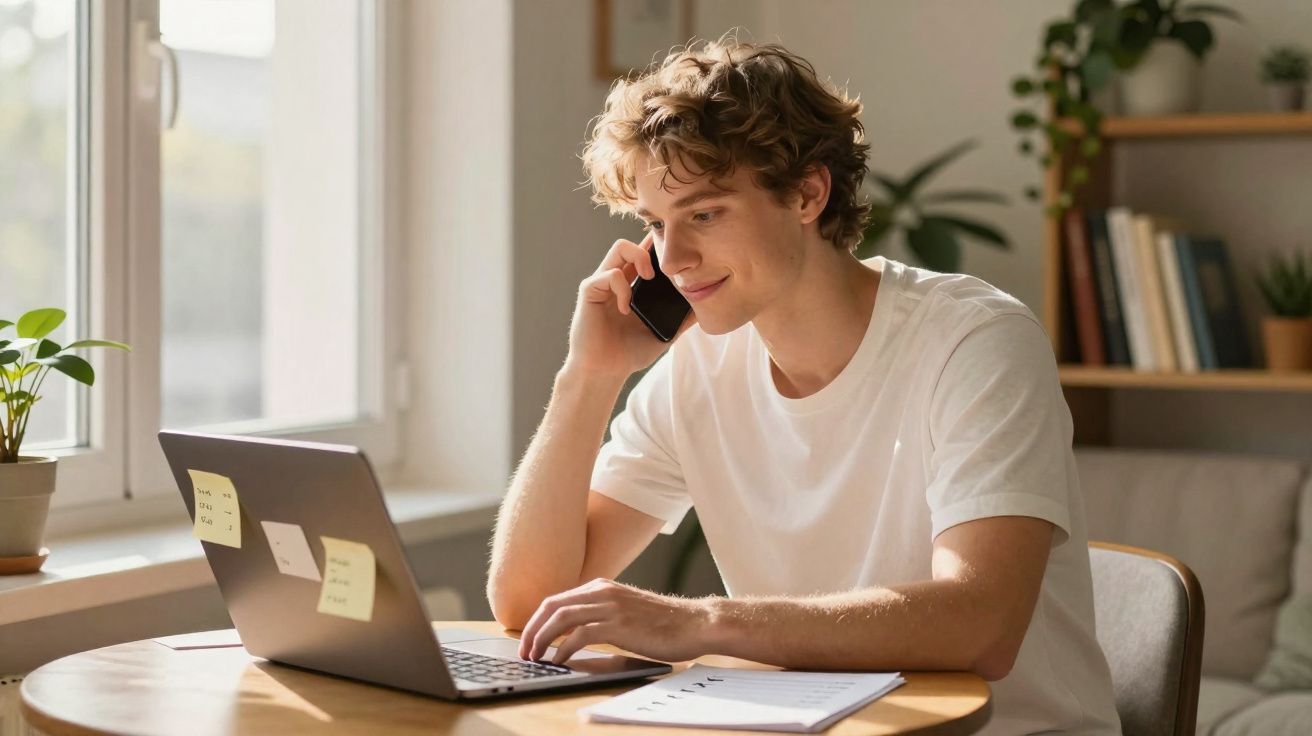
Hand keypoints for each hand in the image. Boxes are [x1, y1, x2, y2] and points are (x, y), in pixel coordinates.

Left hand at [515, 578, 712, 664]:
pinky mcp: (619, 624)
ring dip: (542, 639)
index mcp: (602, 587)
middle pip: (552, 606)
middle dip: (532, 629)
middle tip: (525, 651)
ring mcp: (611, 606)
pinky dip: (564, 649)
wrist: (694, 623)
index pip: (557, 600)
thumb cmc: (663, 623)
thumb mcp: (626, 610)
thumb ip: (601, 614)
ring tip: (536, 657)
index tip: (528, 640)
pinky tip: (560, 661)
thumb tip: (572, 634)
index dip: (537, 621)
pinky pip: (580, 635)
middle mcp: (603, 591)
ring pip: (561, 618)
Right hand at [564, 232, 696, 379]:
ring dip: (639, 257)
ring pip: (620, 248)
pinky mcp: (590, 291)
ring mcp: (601, 283)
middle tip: (664, 268)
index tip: (676, 251)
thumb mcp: (663, 334)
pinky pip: (610, 274)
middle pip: (634, 243)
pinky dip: (623, 288)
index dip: (658, 247)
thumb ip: (681, 320)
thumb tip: (706, 309)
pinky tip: (626, 308)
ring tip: (649, 278)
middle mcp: (615, 280)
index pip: (644, 255)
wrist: (604, 372)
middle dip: (652, 247)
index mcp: (631, 286)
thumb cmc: (628, 354)